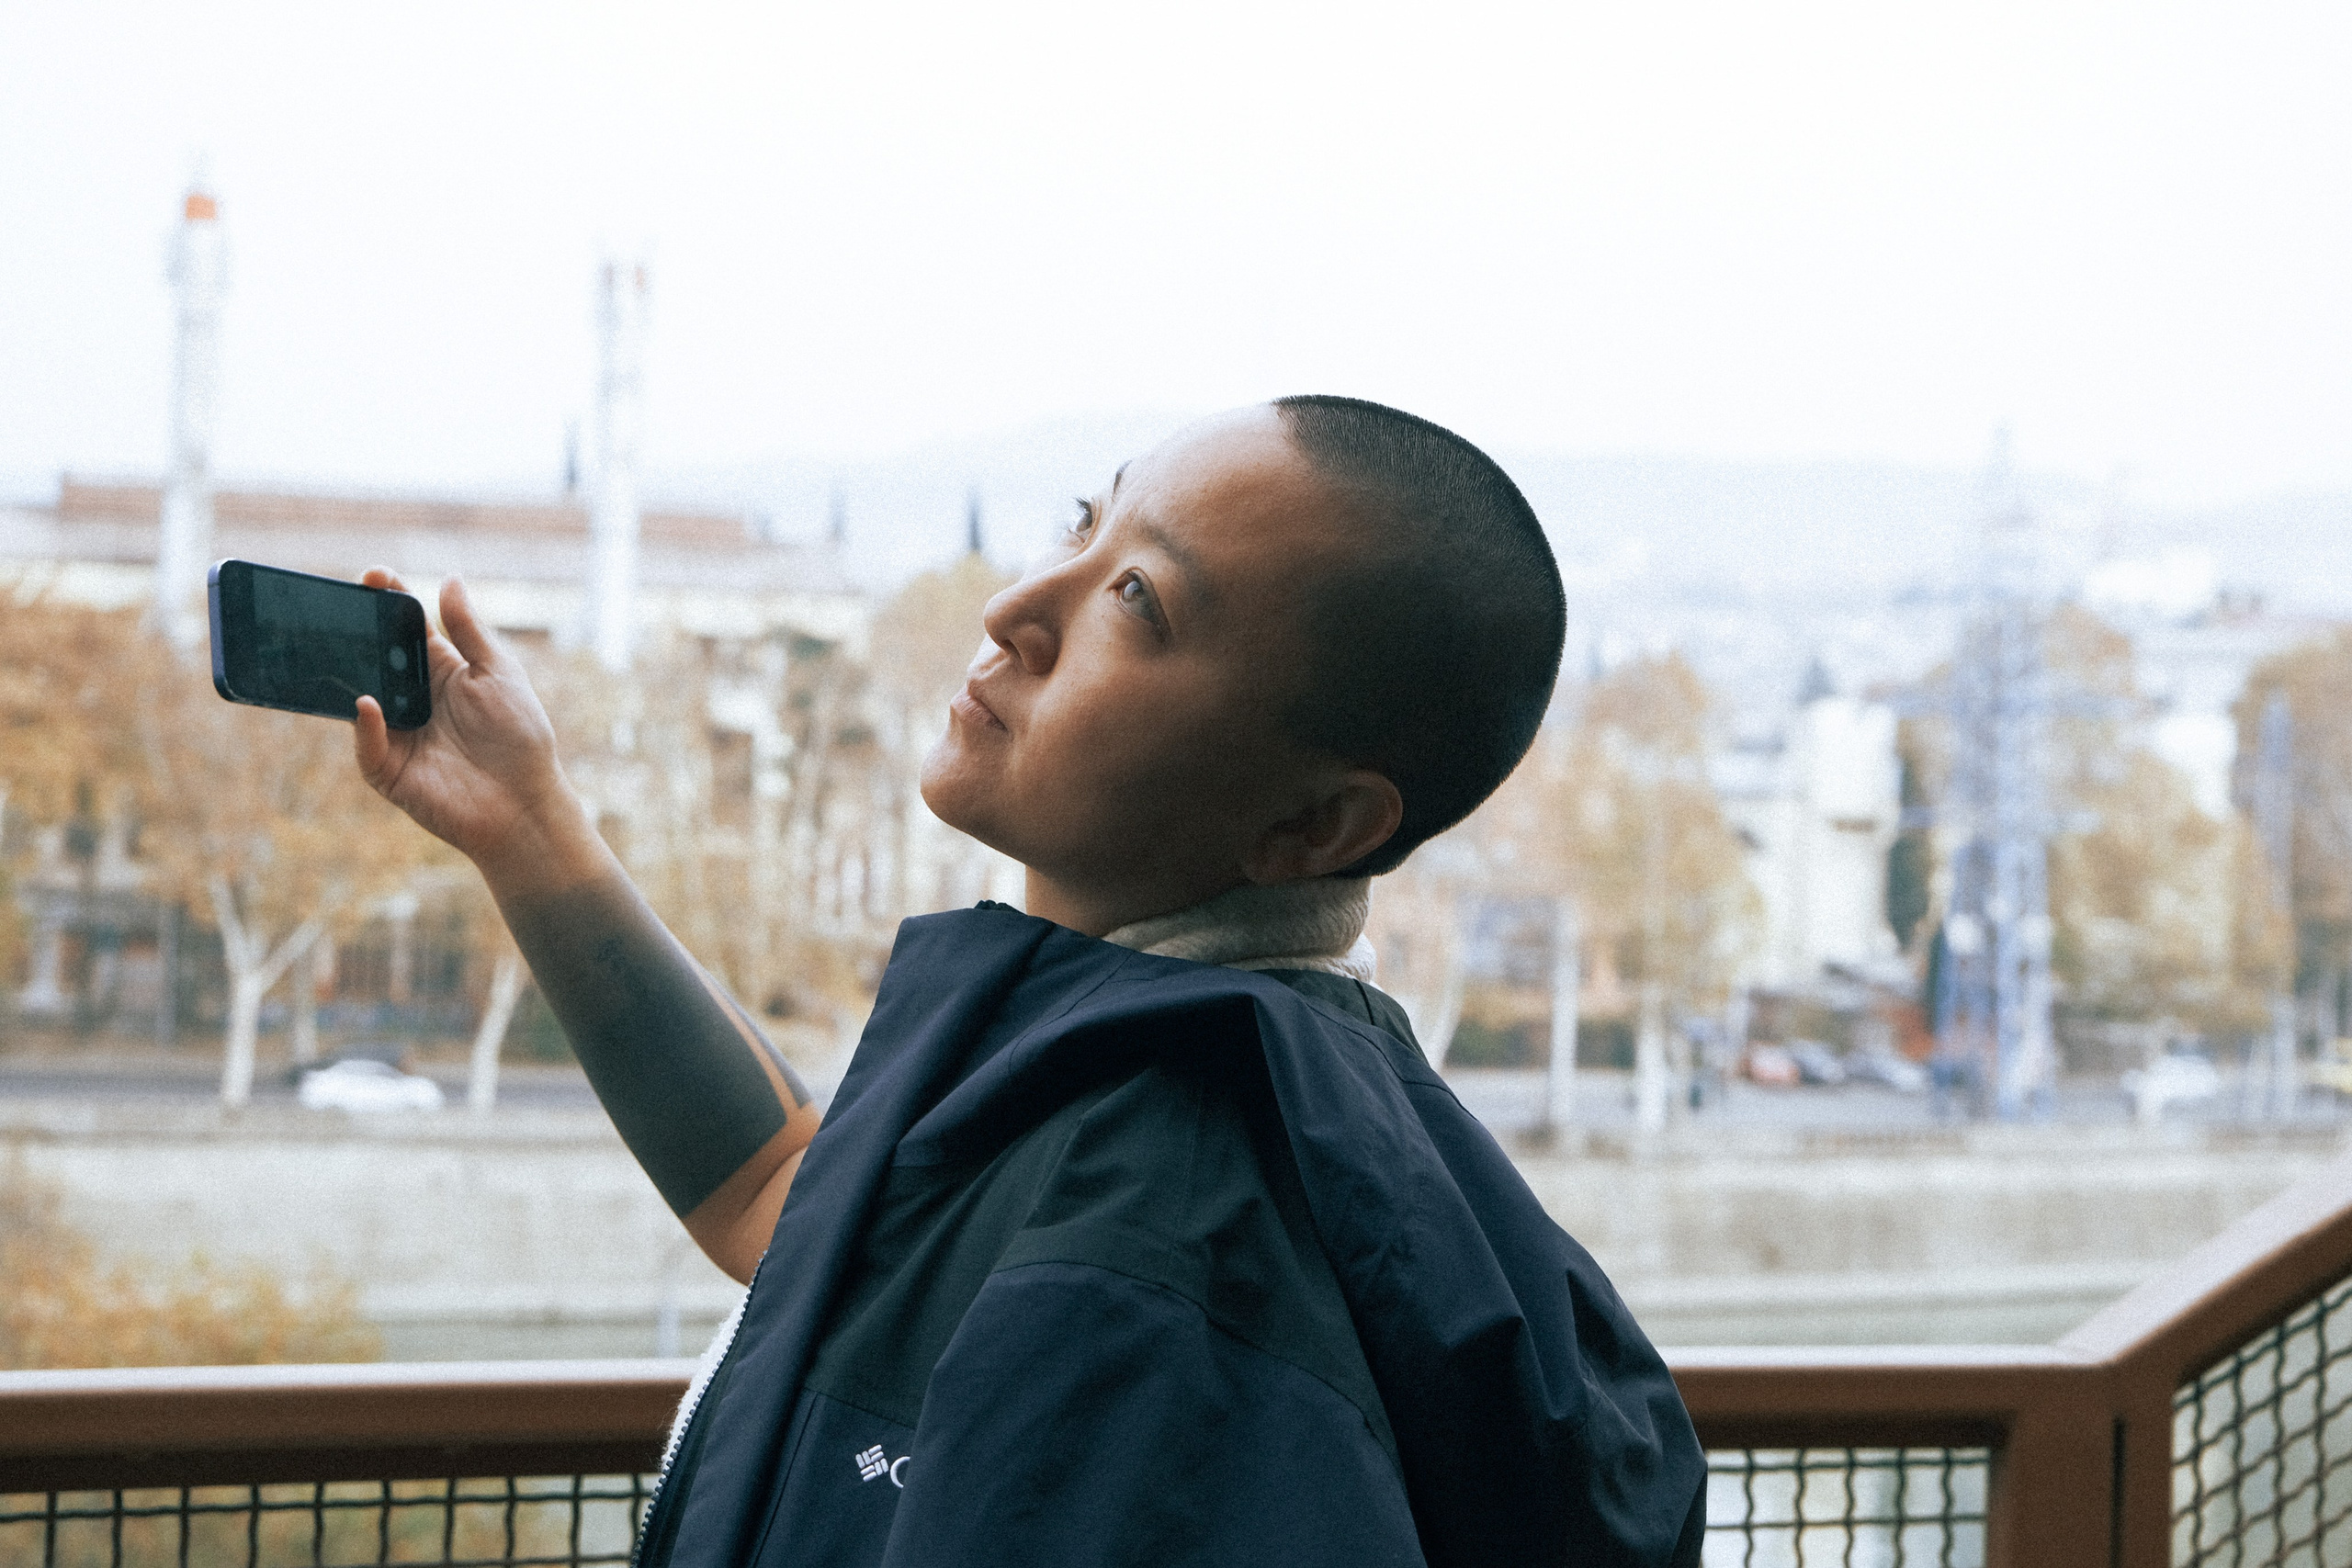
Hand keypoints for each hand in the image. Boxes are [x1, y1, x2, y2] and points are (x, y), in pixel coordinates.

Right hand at [352, 570, 605, 891]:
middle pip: (374, 658)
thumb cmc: (519, 738)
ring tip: (339, 644)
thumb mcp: (498, 674)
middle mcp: (412, 699)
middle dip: (355, 631)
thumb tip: (449, 580)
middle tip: (341, 603)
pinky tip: (367, 703)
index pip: (405, 629)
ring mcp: (396, 733)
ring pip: (359, 697)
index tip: (374, 576)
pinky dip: (365, 725)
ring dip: (348, 673)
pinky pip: (366, 744)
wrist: (524, 803)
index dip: (389, 601)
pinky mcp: (388, 770)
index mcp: (440, 671)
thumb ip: (469, 631)